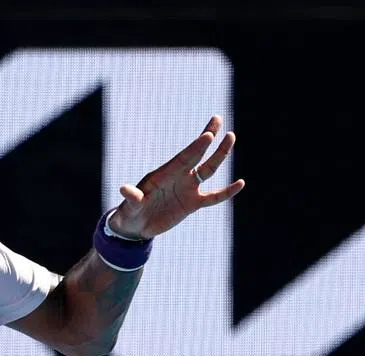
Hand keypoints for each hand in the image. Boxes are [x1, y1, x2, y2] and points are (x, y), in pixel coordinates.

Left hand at [109, 115, 245, 239]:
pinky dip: (226, 192)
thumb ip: (132, 198)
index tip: (208, 135)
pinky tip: (240, 183)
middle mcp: (178, 177)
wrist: (136, 226)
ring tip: (230, 136)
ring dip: (219, 155)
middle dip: (207, 138)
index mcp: (164, 174)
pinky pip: (214, 197)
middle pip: (197, 155)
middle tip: (218, 119)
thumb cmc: (130, 213)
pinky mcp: (193, 203)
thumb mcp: (130, 206)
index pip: (183, 158)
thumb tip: (124, 190)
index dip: (195, 148)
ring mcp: (187, 189)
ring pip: (208, 169)